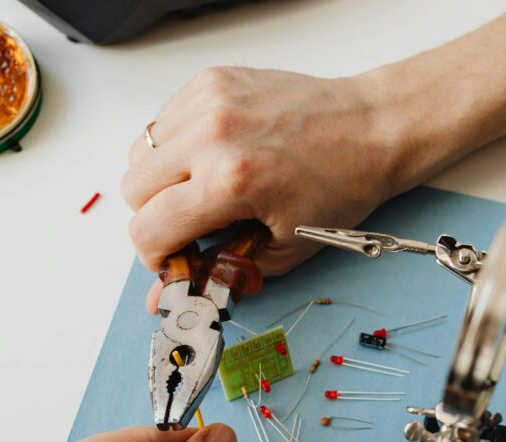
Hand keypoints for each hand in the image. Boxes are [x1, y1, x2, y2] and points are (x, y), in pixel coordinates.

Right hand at [121, 67, 406, 312]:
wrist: (372, 128)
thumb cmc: (341, 186)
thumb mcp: (284, 248)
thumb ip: (220, 272)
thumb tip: (169, 296)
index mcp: (231, 180)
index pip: (148, 228)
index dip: (155, 256)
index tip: (176, 260)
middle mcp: (212, 134)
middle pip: (133, 190)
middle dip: (155, 218)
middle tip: (192, 226)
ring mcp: (208, 100)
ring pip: (141, 153)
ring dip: (161, 181)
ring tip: (204, 188)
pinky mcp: (211, 80)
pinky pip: (163, 122)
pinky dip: (176, 146)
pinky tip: (213, 156)